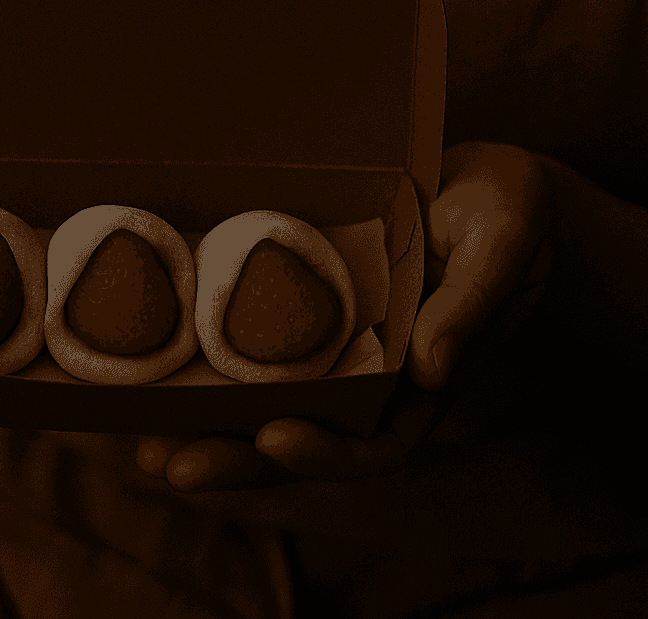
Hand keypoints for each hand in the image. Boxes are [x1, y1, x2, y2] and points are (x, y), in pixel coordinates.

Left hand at [136, 141, 553, 492]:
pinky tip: (150, 373)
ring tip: (143, 446)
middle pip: (305, 438)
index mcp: (425, 375)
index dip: (328, 453)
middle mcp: (372, 375)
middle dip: (238, 459)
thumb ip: (476, 298)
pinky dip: (205, 368)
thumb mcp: (505, 237)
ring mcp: (332, 345)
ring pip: (266, 405)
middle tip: (173, 465)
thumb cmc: (504, 209)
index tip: (277, 439)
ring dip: (207, 430)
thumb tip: (435, 369)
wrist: (479, 181)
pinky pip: (249, 350)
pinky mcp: (300, 308)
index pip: (379, 441)